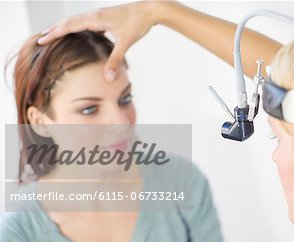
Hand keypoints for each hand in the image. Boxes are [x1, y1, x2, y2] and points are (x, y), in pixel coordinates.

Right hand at [37, 1, 170, 80]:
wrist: (151, 9)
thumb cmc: (139, 23)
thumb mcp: (126, 42)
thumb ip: (115, 60)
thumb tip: (108, 78)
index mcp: (96, 19)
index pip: (69, 26)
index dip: (55, 33)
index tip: (41, 39)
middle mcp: (96, 14)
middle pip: (69, 21)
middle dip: (55, 30)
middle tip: (40, 38)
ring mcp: (101, 14)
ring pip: (77, 19)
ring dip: (65, 26)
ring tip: (55, 33)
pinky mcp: (107, 16)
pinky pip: (87, 21)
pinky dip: (78, 26)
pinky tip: (80, 32)